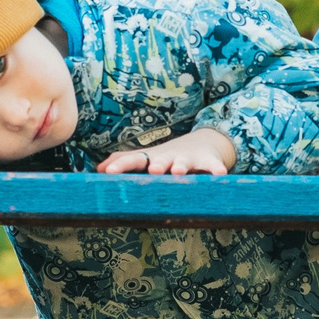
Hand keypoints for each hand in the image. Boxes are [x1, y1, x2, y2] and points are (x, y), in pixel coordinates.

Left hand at [97, 129, 237, 175]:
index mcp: (152, 158)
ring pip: (184, 161)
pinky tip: (220, 174)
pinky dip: (215, 169)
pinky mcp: (207, 161)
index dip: (122, 166)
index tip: (110, 172)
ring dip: (181, 165)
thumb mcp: (146, 158)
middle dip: (158, 164)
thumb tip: (99, 168)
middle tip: (154, 169)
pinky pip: (212, 166)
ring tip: (179, 171)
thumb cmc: (166, 157)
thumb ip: (124, 162)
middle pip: (161, 159)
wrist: (201, 144)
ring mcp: (189, 158)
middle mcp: (169, 156)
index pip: (134, 160)